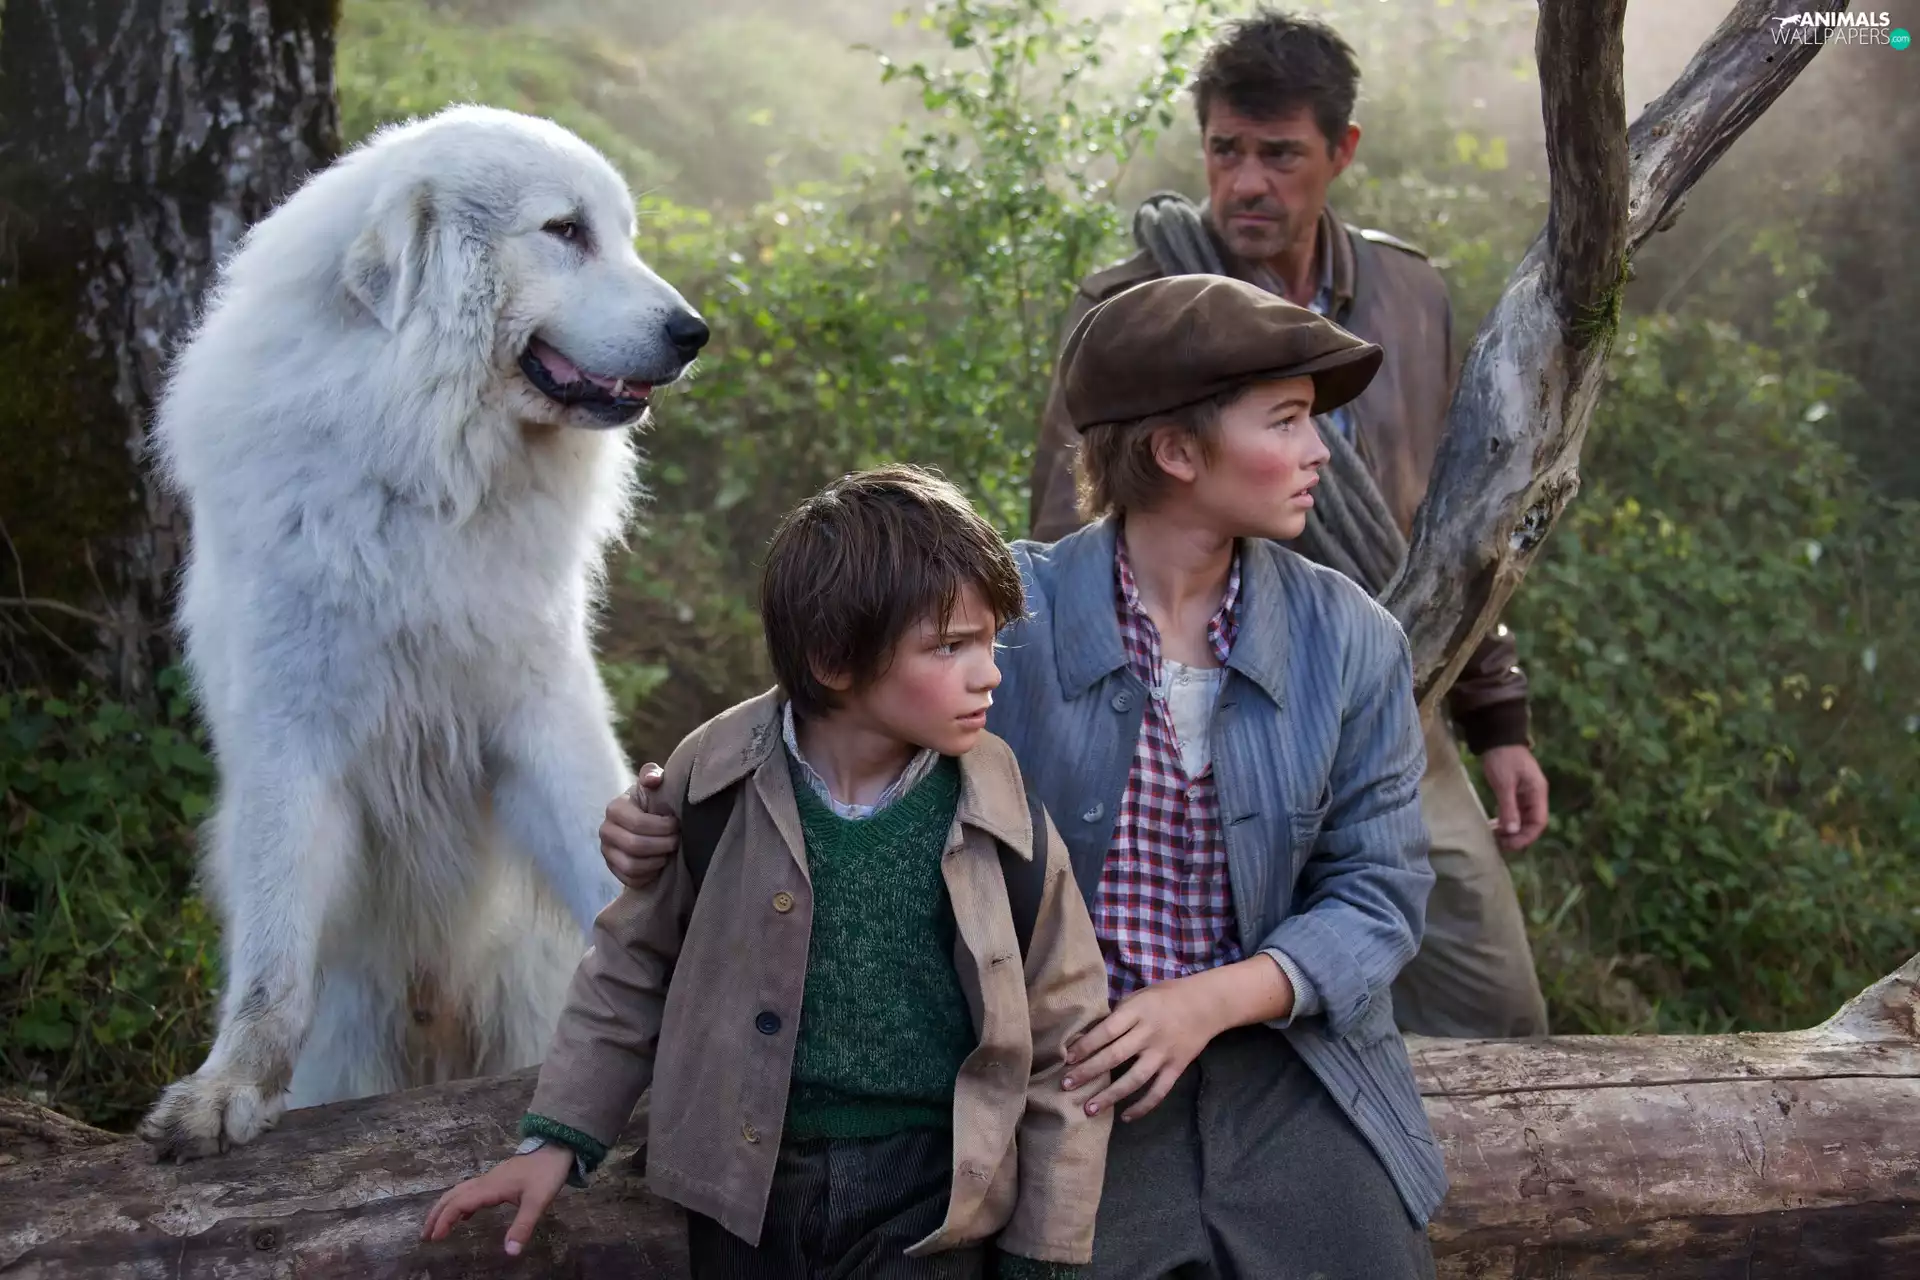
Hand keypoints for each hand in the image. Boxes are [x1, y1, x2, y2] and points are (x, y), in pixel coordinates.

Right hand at [420, 1144, 573, 1255]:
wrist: (556, 1148)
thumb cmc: (546, 1173)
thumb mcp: (537, 1202)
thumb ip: (523, 1227)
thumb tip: (510, 1252)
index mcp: (489, 1188)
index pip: (459, 1204)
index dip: (444, 1220)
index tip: (435, 1238)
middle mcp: (484, 1182)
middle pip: (452, 1196)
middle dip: (436, 1215)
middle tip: (425, 1235)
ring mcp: (490, 1178)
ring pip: (459, 1192)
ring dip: (445, 1208)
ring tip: (437, 1227)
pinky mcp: (497, 1179)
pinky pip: (471, 1191)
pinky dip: (461, 1204)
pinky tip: (466, 1216)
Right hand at [601, 763, 678, 888]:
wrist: (649, 824)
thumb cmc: (655, 802)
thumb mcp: (655, 784)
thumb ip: (653, 775)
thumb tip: (653, 779)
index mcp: (615, 808)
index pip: (637, 823)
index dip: (662, 827)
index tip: (676, 823)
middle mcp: (605, 830)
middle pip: (635, 846)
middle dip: (663, 845)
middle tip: (677, 840)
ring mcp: (607, 852)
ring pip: (633, 866)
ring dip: (657, 860)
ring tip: (669, 852)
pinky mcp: (613, 870)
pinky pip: (631, 880)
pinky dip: (650, 875)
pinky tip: (659, 863)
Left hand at [1059, 960, 1290, 1122]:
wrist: (1208, 1003)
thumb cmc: (1167, 996)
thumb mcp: (1140, 995)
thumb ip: (1119, 1013)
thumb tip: (1089, 1033)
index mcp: (1138, 1011)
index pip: (1106, 1031)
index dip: (1085, 1045)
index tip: (1067, 1058)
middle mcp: (1149, 1033)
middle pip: (1115, 1056)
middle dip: (1089, 1072)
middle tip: (1066, 1085)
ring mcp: (1163, 1053)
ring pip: (1134, 1079)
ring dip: (1110, 1095)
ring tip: (1089, 1109)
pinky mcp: (1177, 1067)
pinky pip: (1159, 1091)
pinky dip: (1143, 1106)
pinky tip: (1125, 1116)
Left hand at [1479, 744, 1548, 852]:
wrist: (1497, 737)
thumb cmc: (1502, 758)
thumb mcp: (1504, 783)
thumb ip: (1509, 807)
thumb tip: (1512, 831)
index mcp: (1537, 793)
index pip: (1539, 822)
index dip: (1526, 836)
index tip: (1509, 844)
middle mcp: (1535, 796)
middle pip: (1531, 823)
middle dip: (1516, 836)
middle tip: (1498, 843)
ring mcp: (1525, 794)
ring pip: (1521, 819)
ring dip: (1510, 830)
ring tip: (1493, 837)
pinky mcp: (1515, 792)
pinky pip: (1513, 812)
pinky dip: (1505, 821)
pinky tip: (1492, 826)